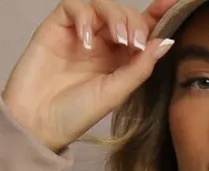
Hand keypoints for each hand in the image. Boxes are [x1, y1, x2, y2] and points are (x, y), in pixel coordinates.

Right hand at [1, 0, 178, 152]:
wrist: (38, 121)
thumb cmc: (76, 113)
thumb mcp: (115, 93)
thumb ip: (139, 68)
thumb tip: (166, 42)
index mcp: (120, 60)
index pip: (141, 30)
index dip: (157, 16)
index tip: (171, 4)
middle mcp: (102, 43)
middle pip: (124, 14)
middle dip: (134, 23)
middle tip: (133, 43)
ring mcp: (80, 32)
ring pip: (101, 4)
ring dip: (114, 16)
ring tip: (118, 39)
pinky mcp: (58, 25)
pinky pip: (74, 5)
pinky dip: (84, 17)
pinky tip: (86, 41)